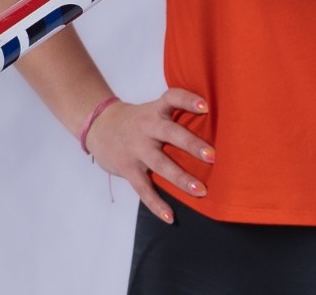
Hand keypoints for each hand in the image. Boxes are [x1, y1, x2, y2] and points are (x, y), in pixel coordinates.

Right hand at [83, 87, 214, 222]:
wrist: (99, 126)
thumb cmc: (137, 121)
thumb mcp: (153, 110)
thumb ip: (176, 116)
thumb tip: (216, 126)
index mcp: (155, 111)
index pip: (172, 98)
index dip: (188, 100)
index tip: (206, 106)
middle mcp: (147, 127)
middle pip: (170, 133)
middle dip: (191, 144)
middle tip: (212, 156)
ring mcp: (136, 149)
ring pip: (160, 164)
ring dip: (181, 178)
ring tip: (201, 191)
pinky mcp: (128, 168)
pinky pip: (143, 188)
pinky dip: (157, 204)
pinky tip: (170, 217)